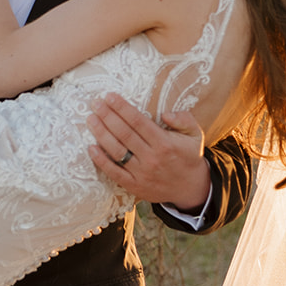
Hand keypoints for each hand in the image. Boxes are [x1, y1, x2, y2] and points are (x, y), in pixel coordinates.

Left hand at [86, 96, 211, 211]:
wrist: (190, 188)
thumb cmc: (188, 156)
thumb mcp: (194, 135)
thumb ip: (184, 120)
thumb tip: (165, 113)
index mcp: (164, 143)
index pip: (138, 121)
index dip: (122, 108)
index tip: (109, 96)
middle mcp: (151, 157)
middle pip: (124, 133)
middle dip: (107, 116)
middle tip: (95, 103)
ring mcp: (141, 173)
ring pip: (116, 151)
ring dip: (101, 134)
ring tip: (91, 120)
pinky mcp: (134, 185)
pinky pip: (114, 172)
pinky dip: (101, 161)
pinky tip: (91, 148)